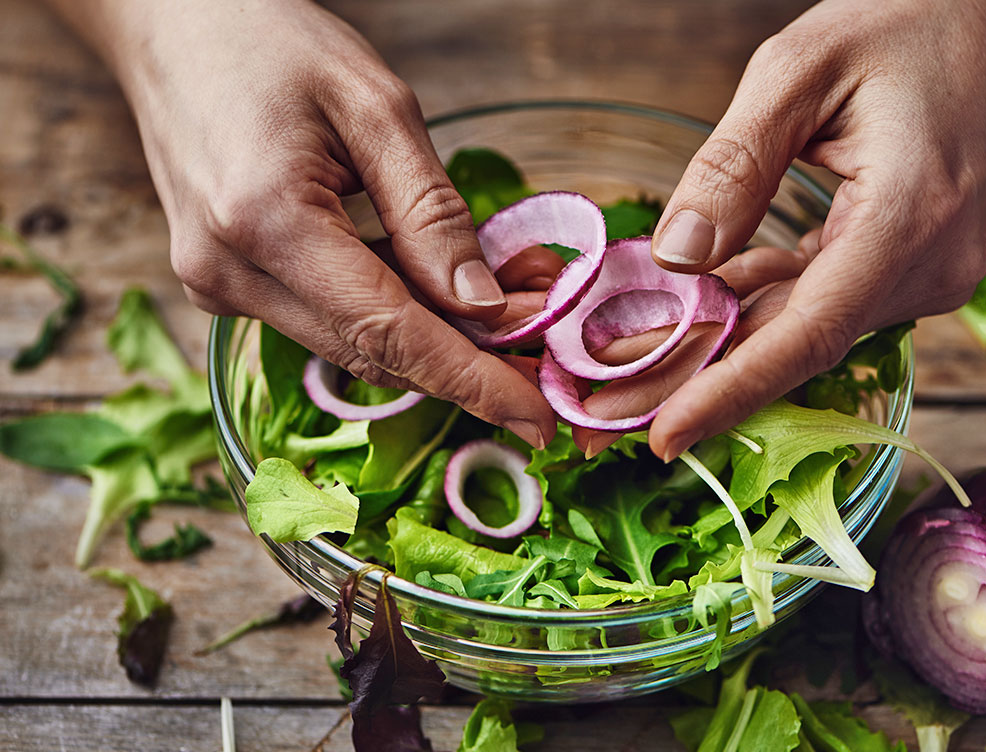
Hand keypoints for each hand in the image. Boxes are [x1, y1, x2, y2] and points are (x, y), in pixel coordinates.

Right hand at [75, 0, 554, 446]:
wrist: (171, 26)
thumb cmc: (271, 41)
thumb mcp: (377, 107)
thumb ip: (432, 214)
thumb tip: (484, 308)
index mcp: (265, 221)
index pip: (389, 332)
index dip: (471, 382)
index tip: (536, 419)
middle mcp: (228, 273)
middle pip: (372, 350)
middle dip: (464, 359)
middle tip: (540, 342)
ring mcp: (217, 285)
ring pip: (349, 344)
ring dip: (429, 337)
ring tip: (503, 308)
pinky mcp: (222, 284)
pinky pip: (322, 319)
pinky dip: (385, 313)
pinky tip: (433, 287)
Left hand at [645, 0, 985, 459]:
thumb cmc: (908, 22)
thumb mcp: (798, 70)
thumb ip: (733, 166)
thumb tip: (677, 256)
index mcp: (907, 220)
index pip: (808, 335)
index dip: (730, 394)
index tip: (663, 437)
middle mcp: (929, 267)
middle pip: (796, 345)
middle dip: (697, 377)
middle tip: (606, 409)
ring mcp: (929, 274)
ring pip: (804, 328)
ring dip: (721, 343)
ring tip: (630, 357)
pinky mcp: (913, 266)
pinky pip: (823, 299)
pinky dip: (760, 304)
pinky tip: (699, 306)